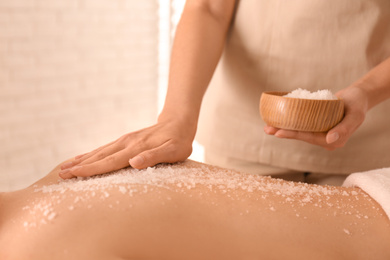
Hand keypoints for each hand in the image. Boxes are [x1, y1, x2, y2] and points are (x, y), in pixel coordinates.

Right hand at [58, 120, 194, 178]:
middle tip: (60, 174)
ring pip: (100, 151)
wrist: (179, 122)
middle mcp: (127, 144)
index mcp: (136, 149)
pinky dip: (92, 154)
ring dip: (82, 159)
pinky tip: (84, 157)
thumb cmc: (179, 140)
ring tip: (65, 166)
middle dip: (80, 165)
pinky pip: (105, 148)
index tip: (73, 174)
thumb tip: (134, 163)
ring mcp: (125, 141)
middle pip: (100, 156)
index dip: (91, 169)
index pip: (110, 162)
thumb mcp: (173, 151)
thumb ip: (154, 157)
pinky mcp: (126, 140)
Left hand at [264, 86, 368, 150]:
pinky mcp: (317, 125)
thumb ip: (344, 129)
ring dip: (284, 128)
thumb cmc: (358, 104)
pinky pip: (302, 125)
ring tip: (268, 127)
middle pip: (301, 136)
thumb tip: (330, 140)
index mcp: (334, 141)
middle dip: (283, 133)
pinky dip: (290, 123)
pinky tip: (278, 121)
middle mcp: (326, 139)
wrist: (358, 97)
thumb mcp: (355, 115)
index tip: (279, 132)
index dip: (293, 134)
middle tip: (267, 129)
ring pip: (299, 131)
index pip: (309, 137)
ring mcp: (321, 133)